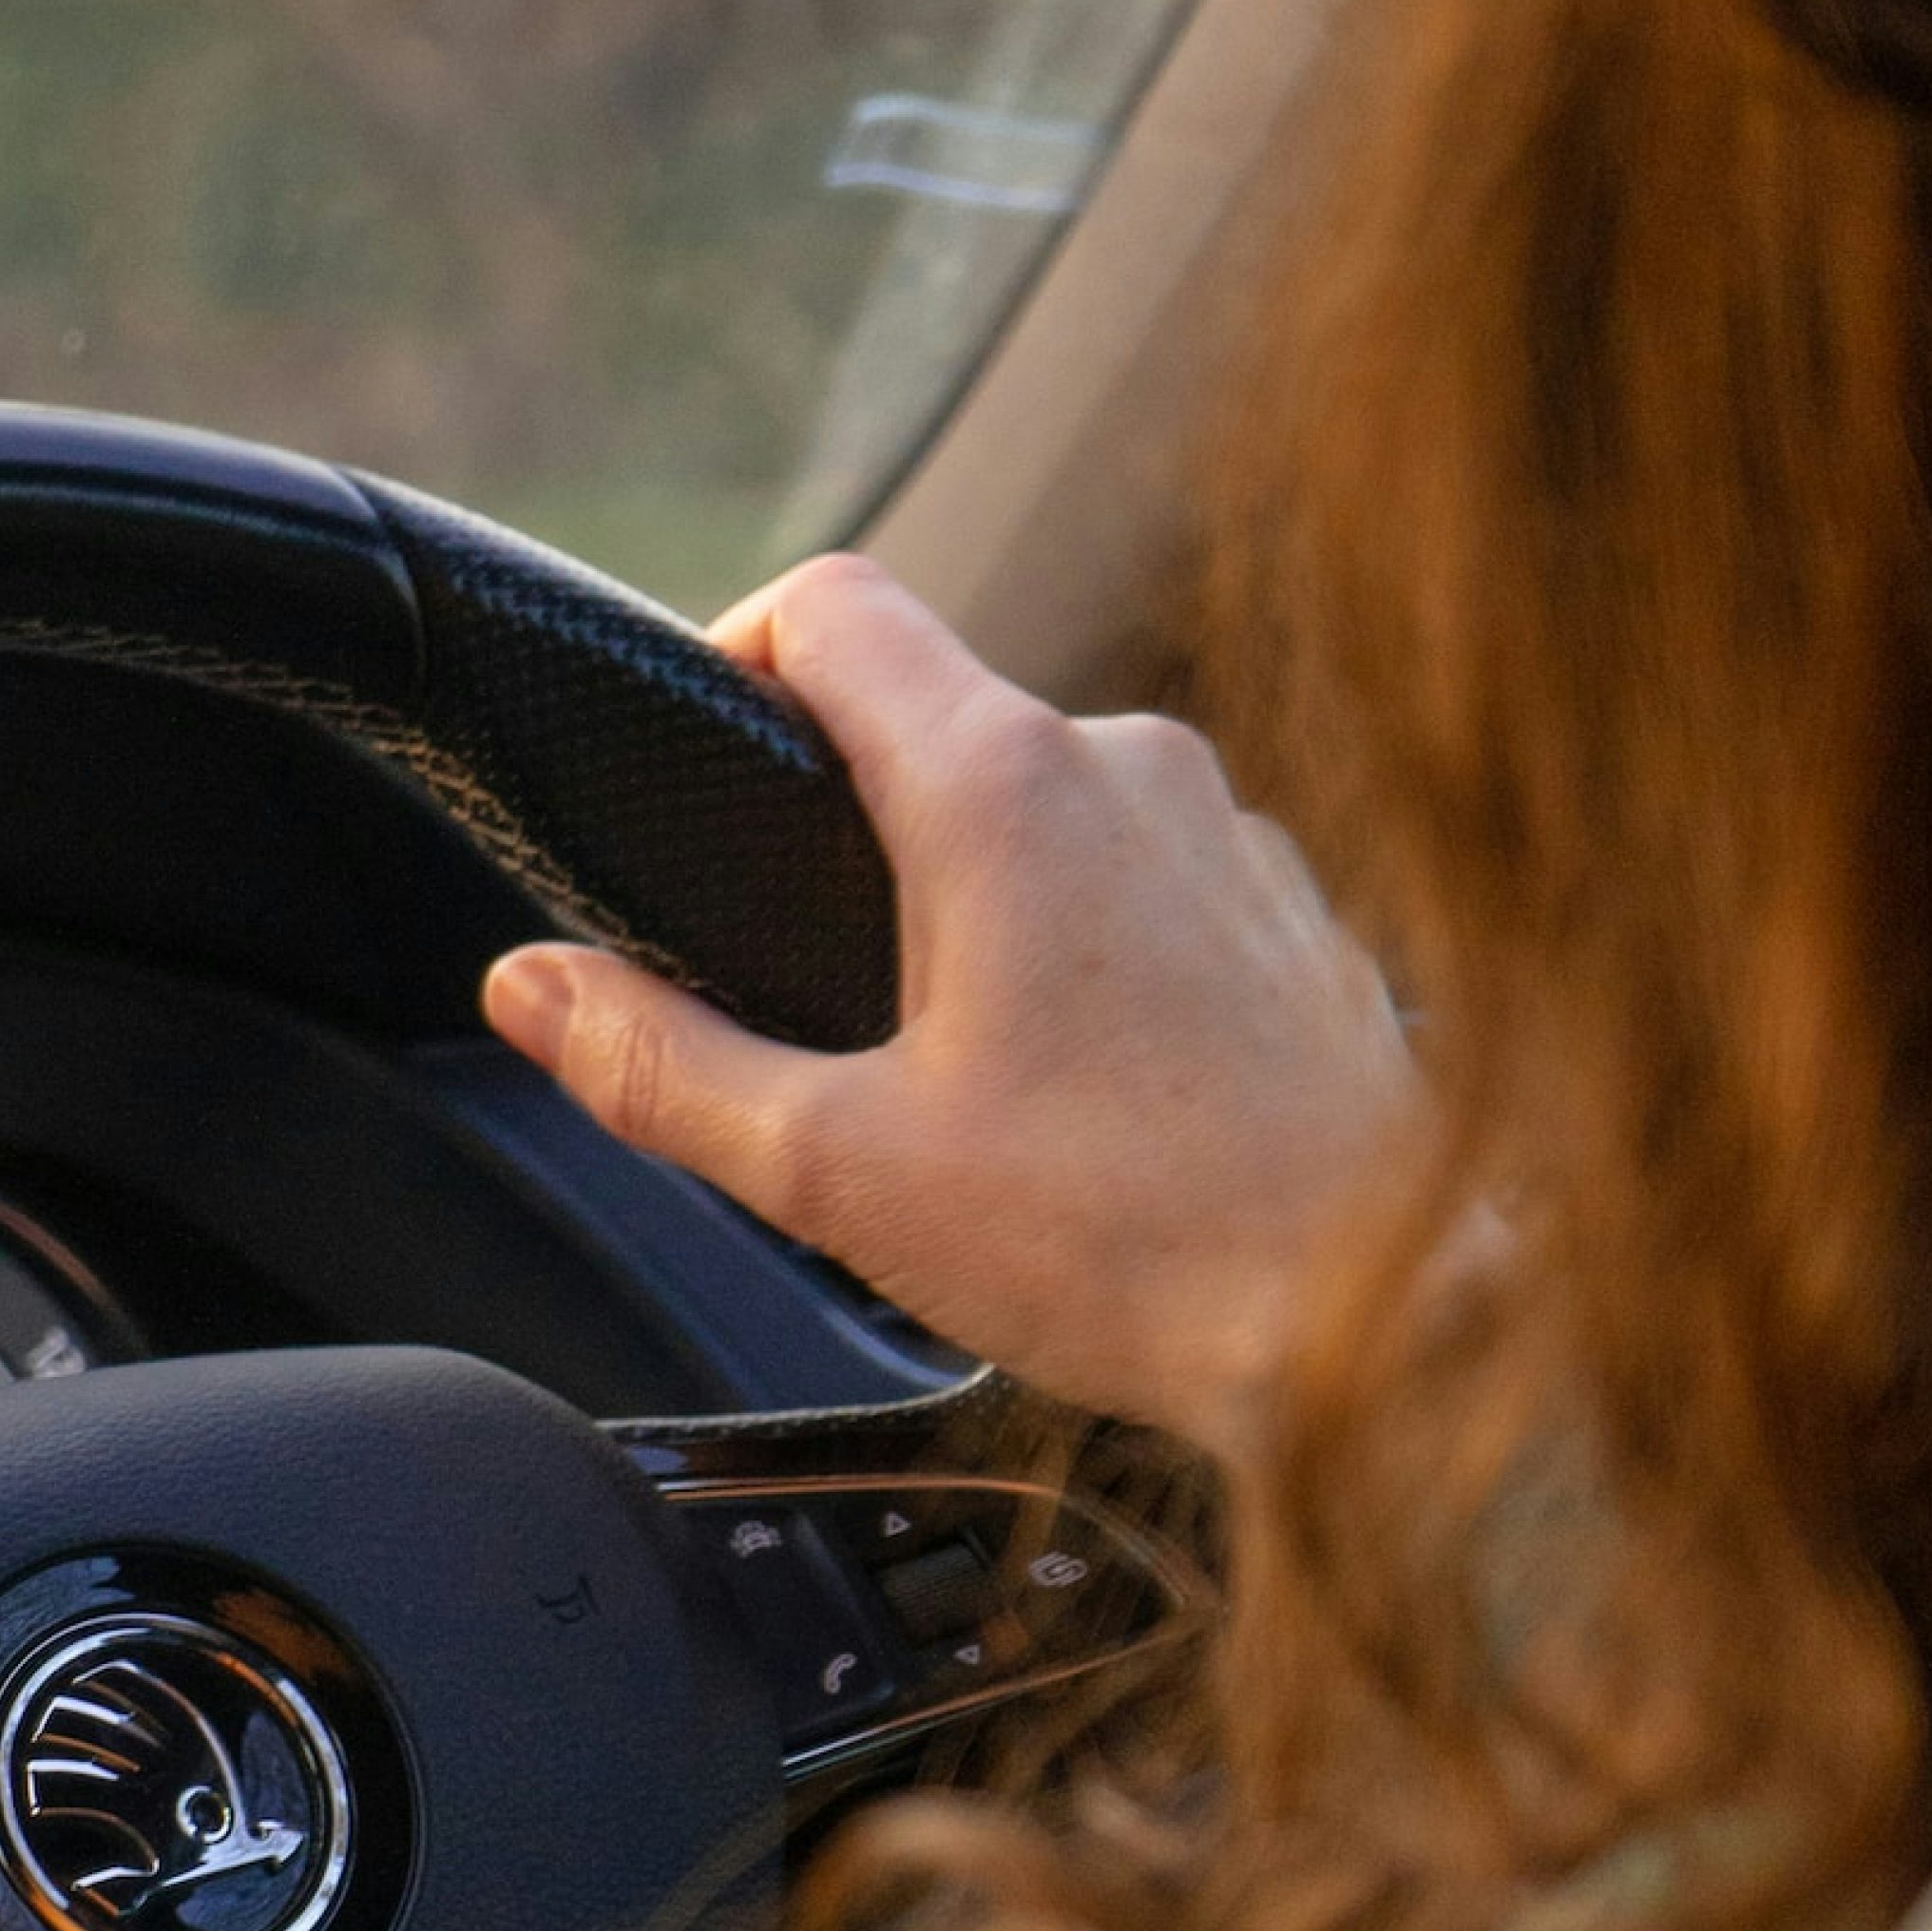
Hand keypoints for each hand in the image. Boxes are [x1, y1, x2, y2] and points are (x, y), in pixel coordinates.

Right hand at [480, 552, 1417, 1453]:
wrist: (1402, 1326)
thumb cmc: (1140, 1246)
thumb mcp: (842, 1168)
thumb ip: (660, 1064)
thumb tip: (529, 988)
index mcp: (1005, 786)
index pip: (832, 604)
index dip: (731, 650)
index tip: (696, 764)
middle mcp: (1129, 765)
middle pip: (930, 710)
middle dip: (841, 818)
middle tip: (794, 974)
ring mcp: (1228, 830)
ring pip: (1040, 796)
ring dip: (964, 889)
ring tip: (940, 1060)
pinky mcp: (1289, 907)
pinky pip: (1139, 870)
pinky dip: (1075, 938)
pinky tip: (1071, 1088)